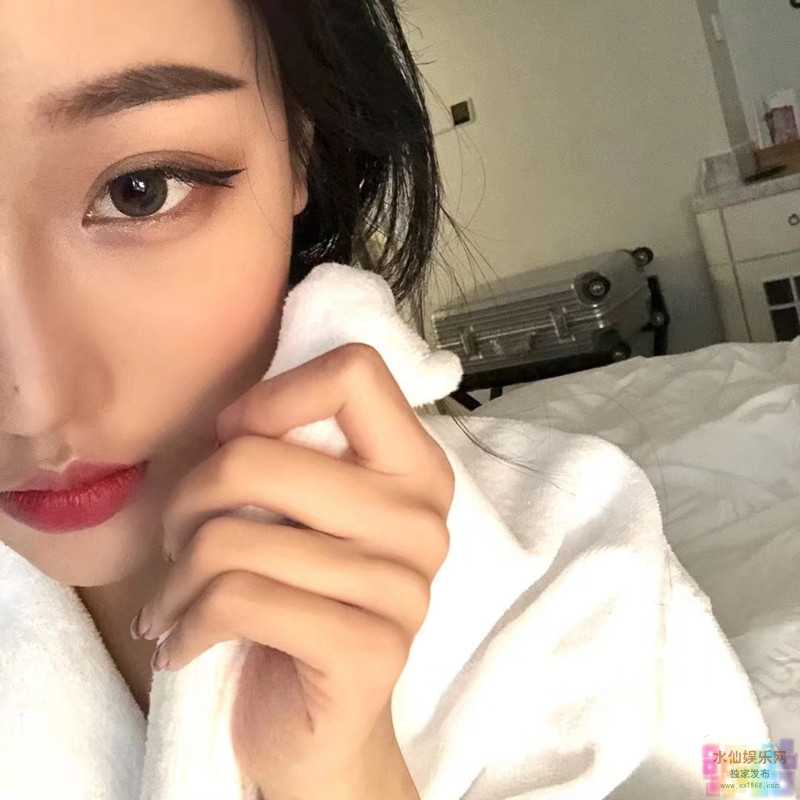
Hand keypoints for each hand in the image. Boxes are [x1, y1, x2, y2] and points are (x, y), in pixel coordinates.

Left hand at [132, 343, 453, 798]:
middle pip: (259, 457)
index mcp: (414, 469)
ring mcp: (405, 587)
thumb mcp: (301, 514)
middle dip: (187, 499)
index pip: (353, 372)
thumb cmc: (297, 599)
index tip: (234, 444)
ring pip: (231, 537)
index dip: (271, 399)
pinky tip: (181, 641)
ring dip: (174, 574)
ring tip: (172, 598)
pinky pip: (238, 601)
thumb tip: (232, 420)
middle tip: (175, 538)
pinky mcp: (370, 651)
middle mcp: (422, 520)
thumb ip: (291, 451)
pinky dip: (184, 623)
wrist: (320, 728)